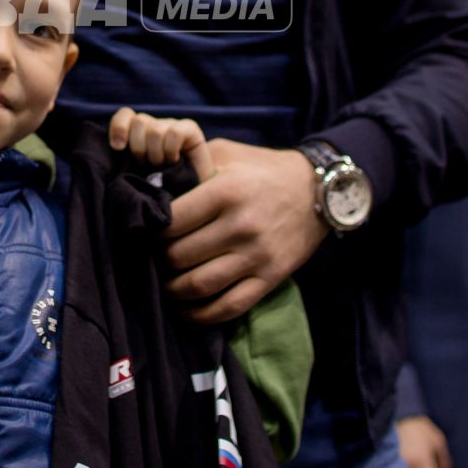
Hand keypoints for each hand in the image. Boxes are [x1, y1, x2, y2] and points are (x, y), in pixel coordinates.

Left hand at [107, 108, 216, 180]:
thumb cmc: (159, 186)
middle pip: (138, 122)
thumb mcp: (135, 172)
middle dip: (139, 149)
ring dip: (156, 154)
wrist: (191, 194)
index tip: (118, 147)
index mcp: (138, 132)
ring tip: (161, 166)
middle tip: (147, 165)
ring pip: (154, 131)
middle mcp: (155, 125)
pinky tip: (175, 160)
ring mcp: (172, 125)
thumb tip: (115, 146)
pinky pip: (174, 133)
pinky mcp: (190, 128)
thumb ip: (124, 158)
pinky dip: (171, 151)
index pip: (125, 115)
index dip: (119, 127)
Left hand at [162, 139, 327, 323]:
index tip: (148, 231)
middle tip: (153, 258)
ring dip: (174, 290)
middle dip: (159, 260)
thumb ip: (190, 164)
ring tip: (165, 283)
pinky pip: (229, 306)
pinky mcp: (270, 278)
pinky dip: (202, 315)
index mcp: (226, 191)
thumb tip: (152, 186)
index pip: (172, 221)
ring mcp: (257, 255)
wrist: (319, 191)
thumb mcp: (226, 153)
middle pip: (180, 255)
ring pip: (199, 285)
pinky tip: (187, 309)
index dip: (152, 229)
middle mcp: (241, 225)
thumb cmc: (263, 169)